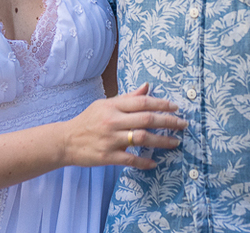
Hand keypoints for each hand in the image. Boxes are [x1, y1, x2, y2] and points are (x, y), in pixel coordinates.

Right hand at [61, 84, 185, 168]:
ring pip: (142, 139)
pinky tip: (155, 163)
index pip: (142, 102)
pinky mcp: (108, 156)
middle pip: (146, 119)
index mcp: (113, 106)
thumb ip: (127, 98)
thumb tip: (147, 87)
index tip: (176, 107)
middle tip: (183, 124)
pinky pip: (131, 160)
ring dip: (162, 141)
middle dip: (168, 121)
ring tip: (176, 142)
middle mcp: (113, 121)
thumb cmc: (88, 121)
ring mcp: (110, 139)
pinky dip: (144, 162)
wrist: (66, 140)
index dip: (161, 104)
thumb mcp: (105, 105)